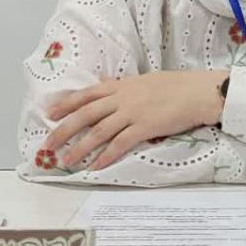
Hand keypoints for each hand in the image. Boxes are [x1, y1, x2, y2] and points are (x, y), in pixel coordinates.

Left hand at [43, 71, 227, 171]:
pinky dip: (106, 155)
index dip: (66, 104)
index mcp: (119, 85)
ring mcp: (132, 112)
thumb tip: (102, 80)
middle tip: (48, 144)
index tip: (49, 113)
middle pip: (85, 114)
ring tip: (66, 160)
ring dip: (80, 147)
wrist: (197, 91)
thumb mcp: (142, 80)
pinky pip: (120, 143)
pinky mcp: (145, 127)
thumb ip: (120, 84)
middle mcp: (121, 98)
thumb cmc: (173, 86)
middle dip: (64, 129)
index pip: (86, 94)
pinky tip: (96, 165)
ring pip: (98, 131)